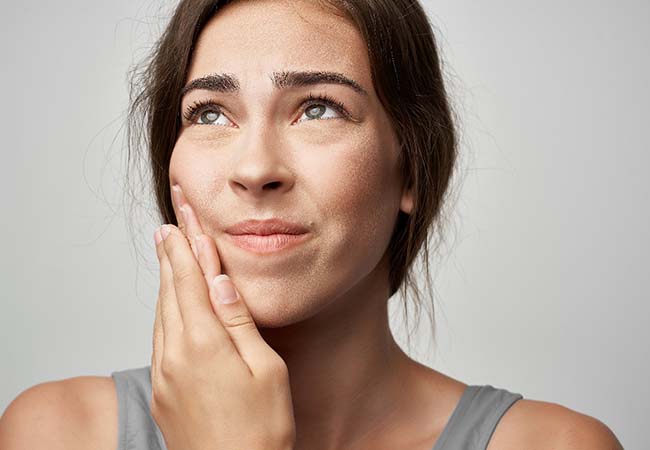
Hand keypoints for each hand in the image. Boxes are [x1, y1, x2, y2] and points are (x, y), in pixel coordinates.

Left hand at [150, 184, 295, 449]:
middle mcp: (174, 354)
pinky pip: (159, 336)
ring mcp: (163, 373)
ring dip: (166, 278)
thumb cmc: (260, 431)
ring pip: (162, 311)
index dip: (186, 243)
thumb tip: (221, 282)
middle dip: (171, 252)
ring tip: (168, 251)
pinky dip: (165, 308)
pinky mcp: (162, 389)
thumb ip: (240, 323)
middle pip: (171, 289)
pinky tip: (171, 303)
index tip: (181, 215)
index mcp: (203, 344)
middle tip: (170, 222)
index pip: (192, 279)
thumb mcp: (266, 371)